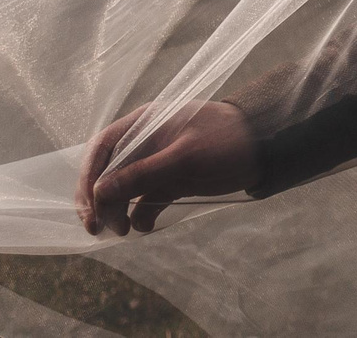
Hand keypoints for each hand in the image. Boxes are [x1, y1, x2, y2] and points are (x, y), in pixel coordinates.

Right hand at [75, 99, 257, 236]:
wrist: (267, 149)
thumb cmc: (228, 140)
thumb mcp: (186, 156)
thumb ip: (144, 173)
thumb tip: (101, 191)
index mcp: (145, 124)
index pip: (103, 147)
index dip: (89, 176)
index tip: (89, 205)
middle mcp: (146, 142)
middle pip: (108, 172)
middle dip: (100, 200)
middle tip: (97, 228)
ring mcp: (158, 162)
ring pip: (124, 190)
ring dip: (118, 211)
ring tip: (123, 231)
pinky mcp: (172, 181)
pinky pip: (145, 200)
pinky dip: (141, 215)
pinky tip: (144, 227)